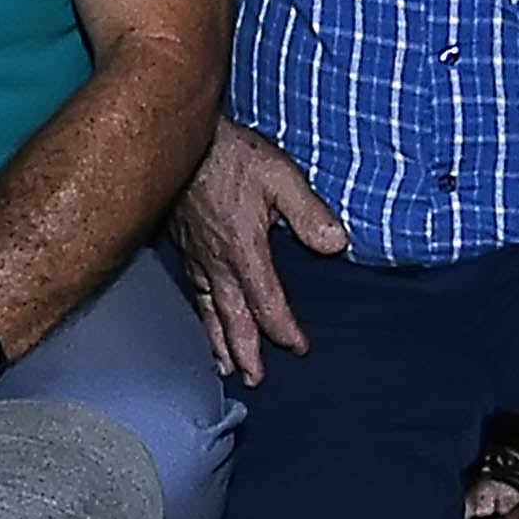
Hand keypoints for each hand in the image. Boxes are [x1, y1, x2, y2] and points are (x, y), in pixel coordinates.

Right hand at [171, 118, 345, 384]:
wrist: (180, 138)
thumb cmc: (232, 155)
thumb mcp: (279, 176)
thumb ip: (308, 212)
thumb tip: (337, 245)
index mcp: (244, 252)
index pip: (267, 305)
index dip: (284, 330)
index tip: (298, 348)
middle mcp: (217, 263)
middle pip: (232, 320)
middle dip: (245, 352)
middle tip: (254, 380)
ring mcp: (196, 257)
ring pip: (207, 311)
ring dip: (217, 342)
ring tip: (222, 367)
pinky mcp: (182, 246)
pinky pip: (192, 292)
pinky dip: (198, 315)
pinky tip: (199, 318)